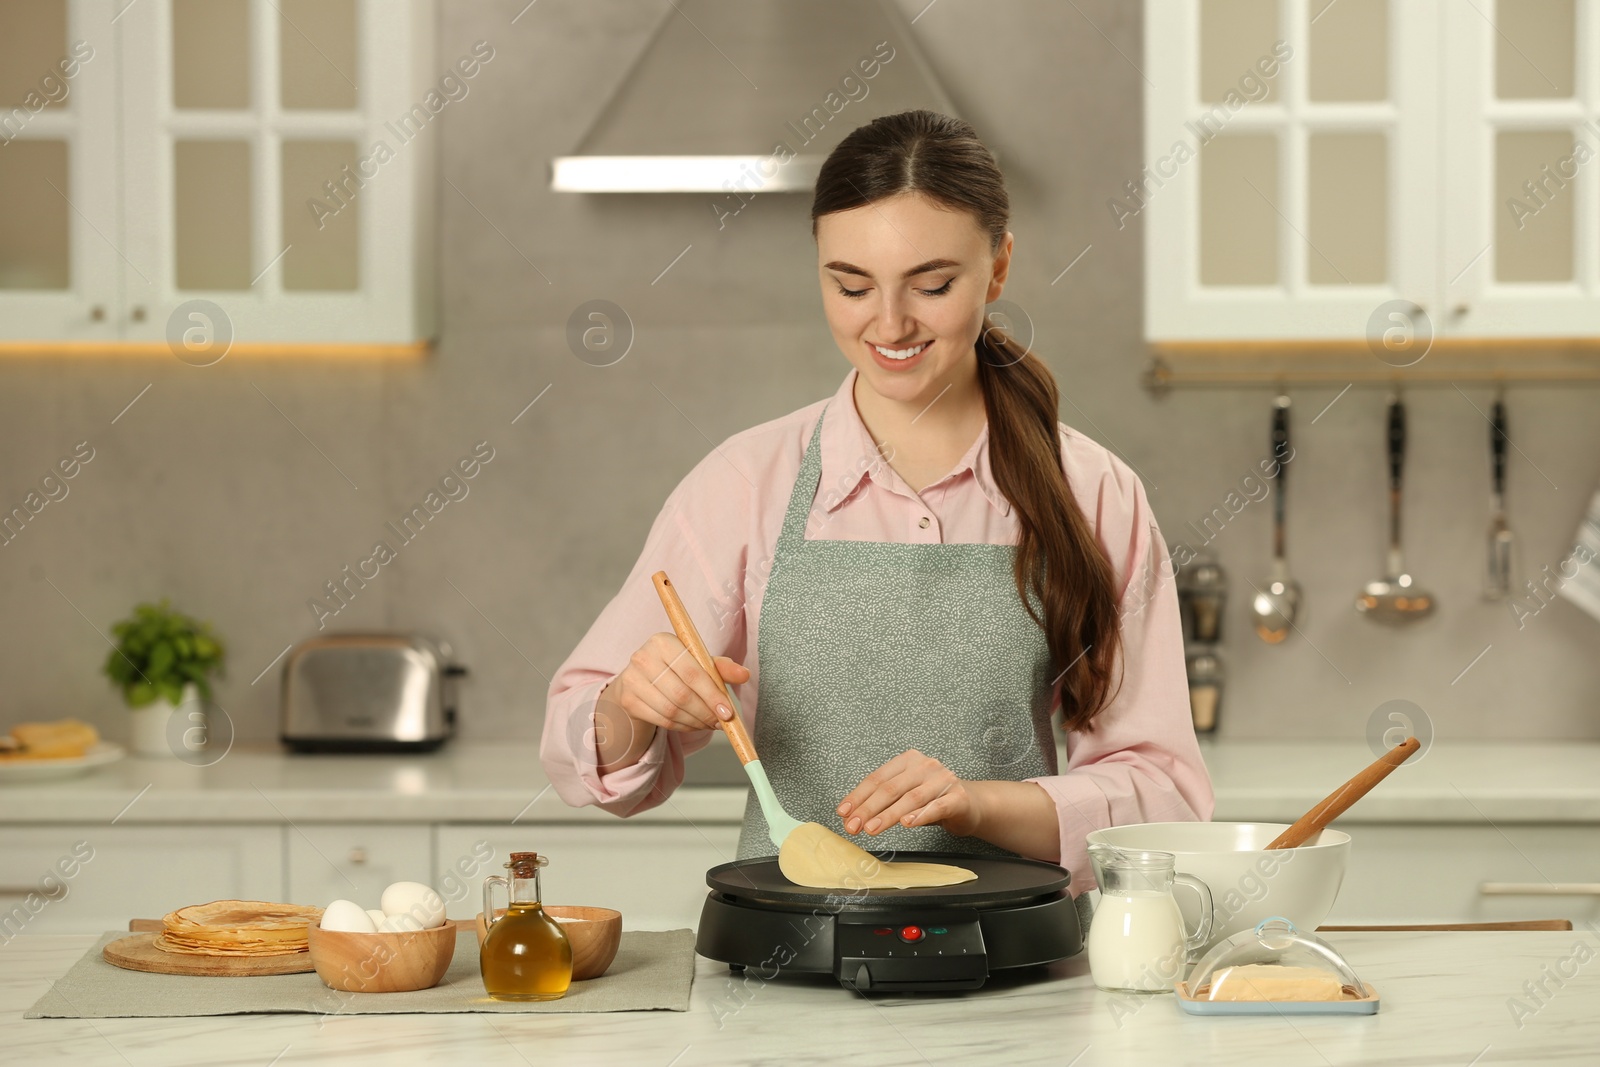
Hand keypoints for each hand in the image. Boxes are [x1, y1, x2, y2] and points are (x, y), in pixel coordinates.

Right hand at [604, 632, 748, 735]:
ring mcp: (632, 680)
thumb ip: (721, 667)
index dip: (712, 695)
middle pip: (681, 694)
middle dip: (706, 712)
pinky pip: (662, 720)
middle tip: (721, 722)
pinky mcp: (628, 700)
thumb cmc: (674, 668)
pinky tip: (693, 724)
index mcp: (663, 641)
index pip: (692, 672)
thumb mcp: (698, 661)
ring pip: (672, 710)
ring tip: (709, 723)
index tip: (728, 712)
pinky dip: (682, 727)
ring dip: (696, 722)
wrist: (640, 679)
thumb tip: (744, 674)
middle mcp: (643, 657)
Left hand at [836, 749, 981, 838]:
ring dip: (888, 815)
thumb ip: (884, 801)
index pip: (877, 778)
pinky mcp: (958, 798)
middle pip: (890, 788)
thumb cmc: (933, 799)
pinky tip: (907, 823)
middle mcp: (925, 766)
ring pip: (910, 799)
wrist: (970, 804)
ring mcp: (942, 780)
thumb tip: (852, 816)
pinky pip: (936, 807)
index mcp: (908, 761)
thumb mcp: (906, 794)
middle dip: (868, 809)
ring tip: (872, 828)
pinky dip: (920, 815)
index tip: (844, 812)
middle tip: (853, 826)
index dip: (858, 796)